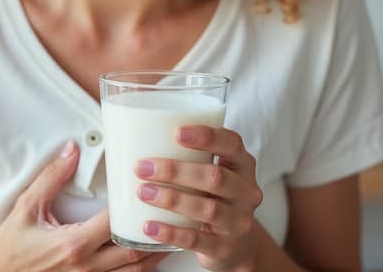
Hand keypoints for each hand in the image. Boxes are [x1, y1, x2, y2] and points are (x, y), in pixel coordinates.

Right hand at [0, 141, 169, 271]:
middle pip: (135, 252)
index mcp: (73, 245)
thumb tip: (72, 151)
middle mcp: (86, 268)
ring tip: (171, 236)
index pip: (116, 224)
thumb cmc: (9, 246)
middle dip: (157, 234)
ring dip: (154, 256)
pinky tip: (146, 258)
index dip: (136, 208)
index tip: (147, 190)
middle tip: (174, 213)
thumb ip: (51, 178)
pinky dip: (138, 271)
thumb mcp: (27, 207)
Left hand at [133, 126, 263, 271]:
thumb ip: (189, 157)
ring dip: (171, 199)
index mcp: (242, 166)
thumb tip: (137, 140)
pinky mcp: (225, 248)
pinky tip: (149, 226)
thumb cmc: (214, 198)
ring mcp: (238, 222)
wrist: (235, 246)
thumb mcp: (210, 174)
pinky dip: (171, 232)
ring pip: (208, 209)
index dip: (207, 136)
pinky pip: (197, 240)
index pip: (232, 144)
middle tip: (142, 168)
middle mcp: (246, 193)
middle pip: (216, 177)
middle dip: (176, 171)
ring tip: (142, 192)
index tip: (176, 133)